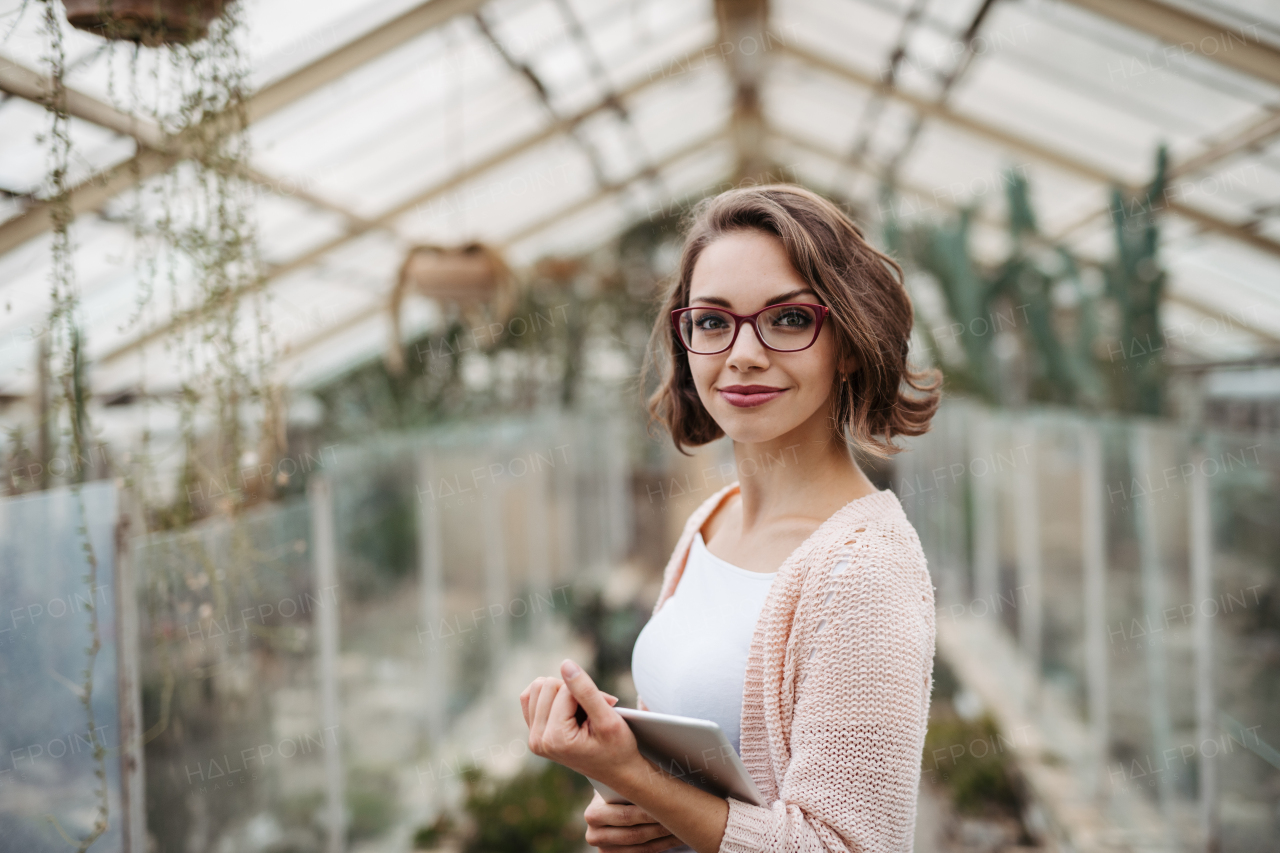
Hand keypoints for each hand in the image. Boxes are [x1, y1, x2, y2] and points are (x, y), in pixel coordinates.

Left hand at [519, 659, 642, 785]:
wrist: (617, 771)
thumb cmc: (617, 747)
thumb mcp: (607, 718)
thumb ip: (585, 690)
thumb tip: (565, 663)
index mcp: (555, 739)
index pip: (565, 690)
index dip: (588, 693)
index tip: (602, 711)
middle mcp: (538, 740)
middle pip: (546, 685)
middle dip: (572, 691)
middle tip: (591, 713)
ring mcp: (533, 738)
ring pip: (538, 687)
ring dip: (562, 692)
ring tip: (580, 714)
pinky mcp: (534, 733)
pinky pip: (530, 696)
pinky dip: (550, 695)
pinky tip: (566, 709)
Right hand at [583, 789, 683, 852]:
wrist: (610, 808)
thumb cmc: (619, 792)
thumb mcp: (618, 787)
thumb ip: (629, 785)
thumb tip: (655, 778)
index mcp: (593, 813)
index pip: (625, 816)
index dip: (650, 811)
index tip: (670, 804)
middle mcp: (594, 834)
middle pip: (635, 834)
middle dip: (661, 826)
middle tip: (682, 817)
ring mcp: (604, 850)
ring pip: (642, 846)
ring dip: (665, 837)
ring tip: (683, 827)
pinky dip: (663, 845)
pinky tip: (676, 837)